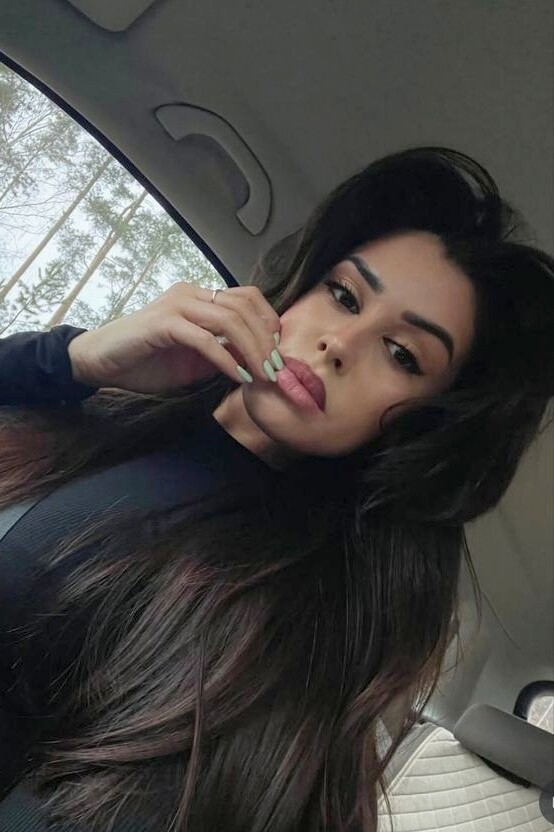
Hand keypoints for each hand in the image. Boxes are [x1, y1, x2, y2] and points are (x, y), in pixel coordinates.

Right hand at [67, 282, 282, 393]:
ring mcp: (176, 305)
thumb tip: (258, 360)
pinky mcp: (163, 323)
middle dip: (265, 340)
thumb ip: (224, 353)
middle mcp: (190, 294)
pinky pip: (205, 339)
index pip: (247, 298)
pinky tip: (238, 377)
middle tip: (277, 369)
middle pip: (243, 308)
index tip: (277, 352)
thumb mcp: (196, 359)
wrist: (101, 362)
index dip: (268, 322)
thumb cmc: (146, 361)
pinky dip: (226, 360)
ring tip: (263, 375)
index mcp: (199, 297)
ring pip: (229, 320)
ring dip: (252, 350)